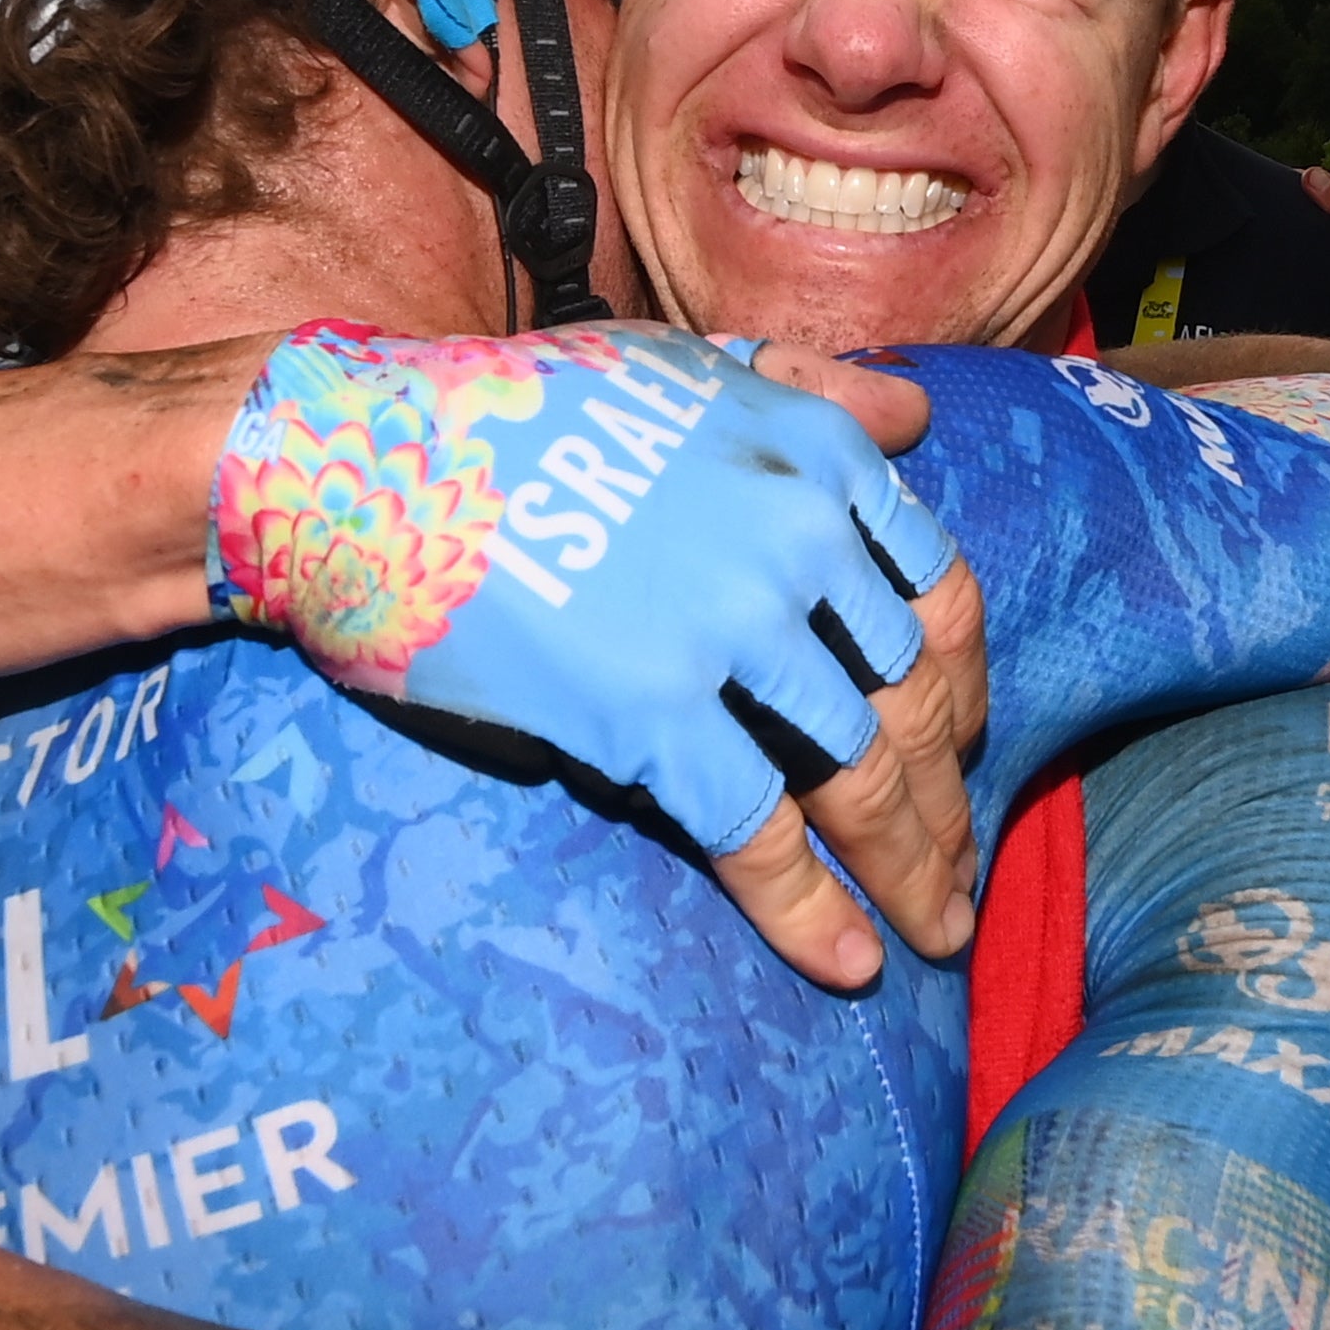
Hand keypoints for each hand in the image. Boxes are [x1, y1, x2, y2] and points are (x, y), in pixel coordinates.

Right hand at [207, 325, 976, 985]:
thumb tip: (917, 416)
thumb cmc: (505, 409)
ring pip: (859, 774)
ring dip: (909, 868)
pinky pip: (759, 831)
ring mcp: (730, 630)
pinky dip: (813, 911)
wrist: (364, 459)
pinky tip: (851, 964)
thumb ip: (808, 389)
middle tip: (960, 876)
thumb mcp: (678, 366)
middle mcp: (795, 540)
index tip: (964, 744)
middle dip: (948, 803)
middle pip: (913, 700)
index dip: (963, 686)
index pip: (939, 594)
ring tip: (931, 932)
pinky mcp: (653, 712)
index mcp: (813, 459)